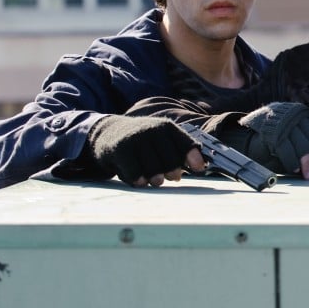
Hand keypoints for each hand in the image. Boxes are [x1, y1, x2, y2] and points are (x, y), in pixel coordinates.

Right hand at [85, 115, 205, 187]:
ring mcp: (136, 138)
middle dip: (173, 172)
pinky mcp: (121, 149)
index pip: (186, 143)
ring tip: (153, 179)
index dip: (194, 157)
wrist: (108, 132)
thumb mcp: (161, 139)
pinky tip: (139, 179)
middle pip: (171, 161)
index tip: (199, 169)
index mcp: (167, 127)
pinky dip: (139, 180)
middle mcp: (153, 129)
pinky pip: (136, 174)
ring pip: (154, 170)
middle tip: (173, 177)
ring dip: (156, 179)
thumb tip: (200, 165)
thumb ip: (179, 149)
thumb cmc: (142, 141)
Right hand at [239, 102, 308, 178]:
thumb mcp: (298, 122)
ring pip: (301, 146)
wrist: (260, 121)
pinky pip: (286, 150)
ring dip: (306, 163)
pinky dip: (292, 161)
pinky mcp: (274, 135)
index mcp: (304, 115)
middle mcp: (296, 119)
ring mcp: (285, 126)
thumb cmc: (283, 125)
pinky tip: (295, 168)